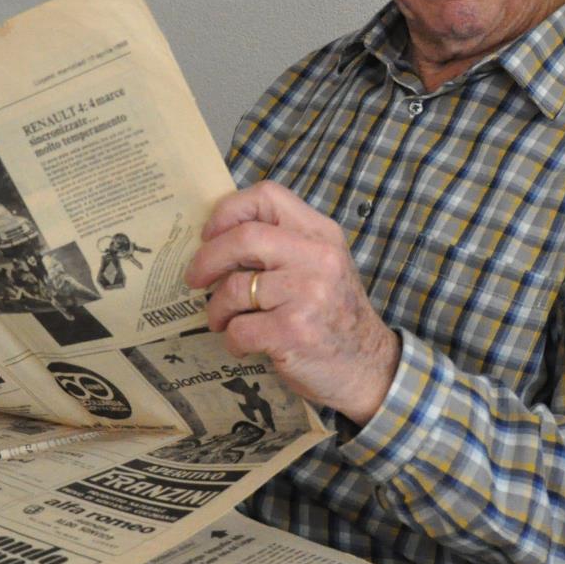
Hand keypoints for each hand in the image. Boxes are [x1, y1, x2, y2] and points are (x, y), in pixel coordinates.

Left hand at [184, 181, 400, 423]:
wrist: (369, 367)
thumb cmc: (334, 315)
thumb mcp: (323, 265)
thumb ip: (284, 244)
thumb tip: (218, 237)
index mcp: (321, 234)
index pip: (268, 196)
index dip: (229, 211)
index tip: (210, 234)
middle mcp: (317, 258)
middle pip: (243, 237)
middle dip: (207, 259)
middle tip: (195, 278)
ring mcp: (307, 294)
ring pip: (234, 288)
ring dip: (217, 308)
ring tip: (222, 320)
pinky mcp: (293, 332)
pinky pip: (239, 328)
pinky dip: (232, 339)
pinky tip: (243, 345)